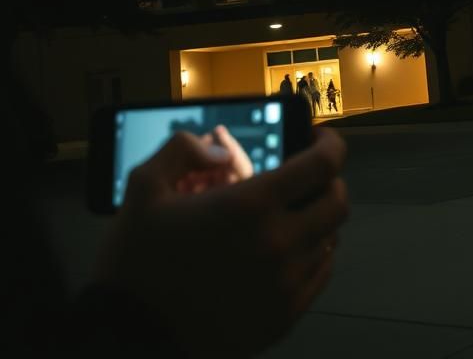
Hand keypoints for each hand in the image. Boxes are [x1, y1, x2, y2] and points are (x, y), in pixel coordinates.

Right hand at [95, 128, 348, 357]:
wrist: (128, 339)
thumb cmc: (135, 261)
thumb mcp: (144, 189)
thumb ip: (183, 151)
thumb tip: (219, 145)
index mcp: (250, 205)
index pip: (323, 164)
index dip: (330, 144)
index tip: (320, 139)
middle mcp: (278, 242)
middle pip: (338, 201)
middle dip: (329, 182)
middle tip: (308, 179)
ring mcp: (286, 283)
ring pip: (332, 238)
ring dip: (319, 220)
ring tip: (293, 216)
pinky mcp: (285, 316)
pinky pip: (320, 274)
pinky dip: (313, 254)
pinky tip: (288, 251)